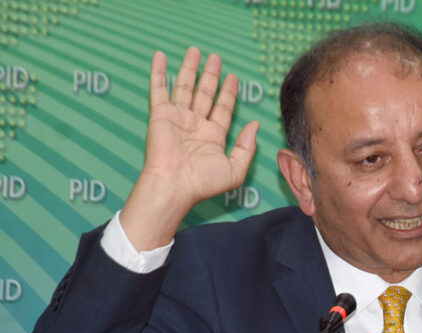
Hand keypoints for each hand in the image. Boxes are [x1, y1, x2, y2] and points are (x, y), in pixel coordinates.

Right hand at [121, 47, 259, 249]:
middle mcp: (196, 125)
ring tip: (195, 51)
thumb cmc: (203, 183)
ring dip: (190, 68)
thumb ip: (247, 147)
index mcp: (213, 136)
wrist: (175, 186)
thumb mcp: (235, 170)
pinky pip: (159, 88)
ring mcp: (178, 118)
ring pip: (185, 87)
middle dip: (211, 76)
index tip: (234, 78)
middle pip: (205, 94)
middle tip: (216, 58)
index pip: (223, 109)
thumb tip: (255, 125)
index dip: (229, 93)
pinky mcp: (160, 114)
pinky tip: (161, 56)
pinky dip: (159, 72)